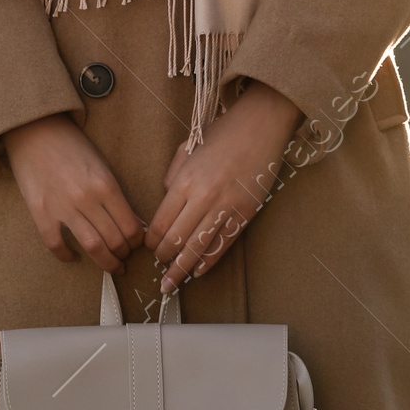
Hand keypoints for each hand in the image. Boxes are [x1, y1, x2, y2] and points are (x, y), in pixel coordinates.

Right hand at [3, 114, 144, 273]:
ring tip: (110, 266)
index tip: (136, 245)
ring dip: (105, 262)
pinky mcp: (40, 212)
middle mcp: (87, 199)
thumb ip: (114, 193)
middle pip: (114, 240)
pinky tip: (73, 256)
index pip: (130, 226)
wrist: (34, 130)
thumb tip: (130, 221)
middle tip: (124, 258)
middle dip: (123, 254)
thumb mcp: (101, 164)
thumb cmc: (71, 145)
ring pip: (92, 247)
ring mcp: (62, 207)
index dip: (137, 242)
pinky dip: (66, 255)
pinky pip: (56, 244)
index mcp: (106, 185)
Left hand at [147, 81, 301, 292]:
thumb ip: (173, 177)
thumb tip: (166, 200)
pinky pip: (223, 243)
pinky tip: (199, 271)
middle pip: (177, 240)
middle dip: (164, 260)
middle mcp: (203, 197)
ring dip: (182, 268)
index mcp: (185, 181)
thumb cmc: (223, 134)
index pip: (161, 222)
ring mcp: (226, 207)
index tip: (149, 249)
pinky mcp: (245, 213)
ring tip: (172, 284)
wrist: (260, 125)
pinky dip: (209, 260)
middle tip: (159, 272)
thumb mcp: (187, 149)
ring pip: (198, 247)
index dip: (152, 241)